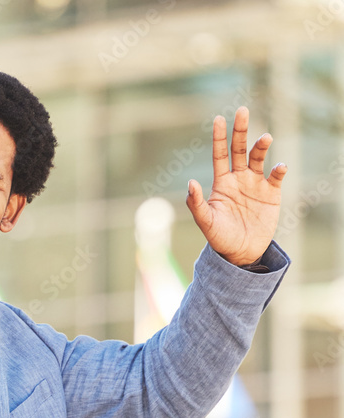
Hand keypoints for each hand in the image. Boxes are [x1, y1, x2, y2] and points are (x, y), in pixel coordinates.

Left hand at [187, 107, 287, 265]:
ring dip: (261, 147)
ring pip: (259, 158)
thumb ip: (197, 203)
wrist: (241, 253)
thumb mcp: (205, 222)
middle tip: (242, 111)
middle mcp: (239, 178)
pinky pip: (276, 176)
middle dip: (241, 131)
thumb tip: (190, 183)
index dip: (219, 137)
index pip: (219, 155)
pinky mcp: (272, 192)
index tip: (219, 119)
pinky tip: (279, 167)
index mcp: (222, 183)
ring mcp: (256, 184)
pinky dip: (279, 169)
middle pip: (240, 149)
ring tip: (265, 139)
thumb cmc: (220, 238)